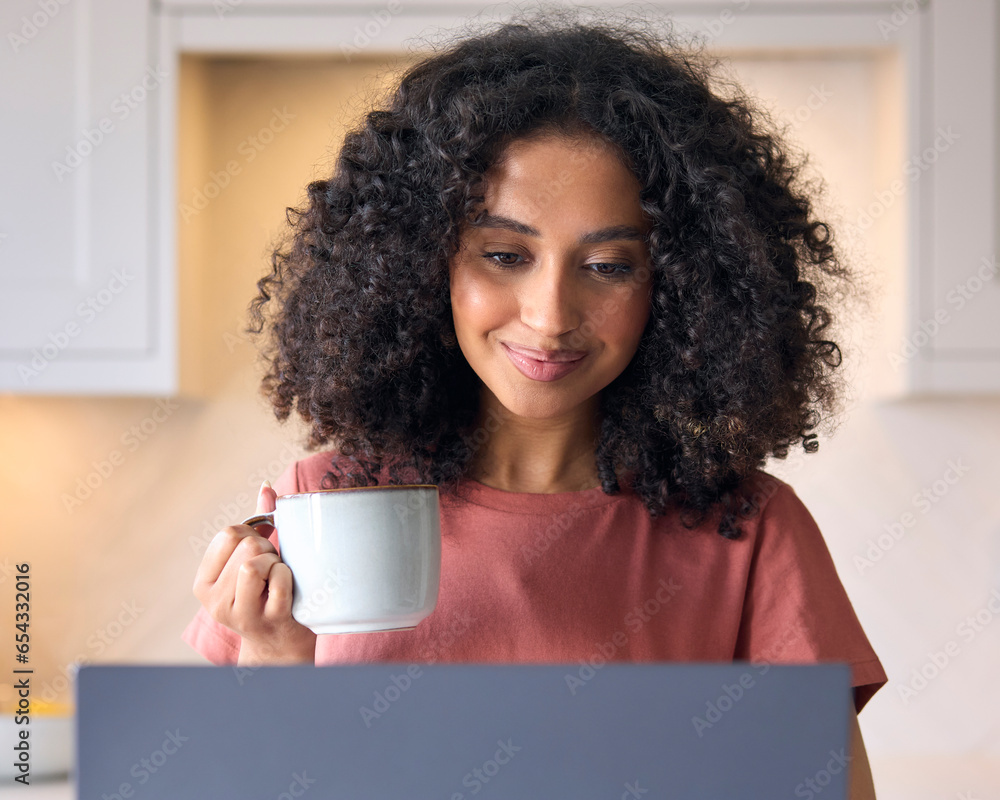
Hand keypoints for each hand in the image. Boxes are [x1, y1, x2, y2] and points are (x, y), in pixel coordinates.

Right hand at [193, 480, 316, 664]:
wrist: (282, 643)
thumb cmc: (267, 593)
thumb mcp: (253, 561)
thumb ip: (258, 525)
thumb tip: (267, 487)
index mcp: (204, 584)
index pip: (228, 534)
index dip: (252, 532)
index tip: (260, 545)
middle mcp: (215, 602)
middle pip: (246, 546)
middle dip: (267, 548)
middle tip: (272, 566)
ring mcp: (241, 614)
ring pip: (257, 563)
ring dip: (277, 562)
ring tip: (277, 577)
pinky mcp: (269, 621)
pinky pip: (281, 579)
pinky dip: (290, 575)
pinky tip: (289, 588)